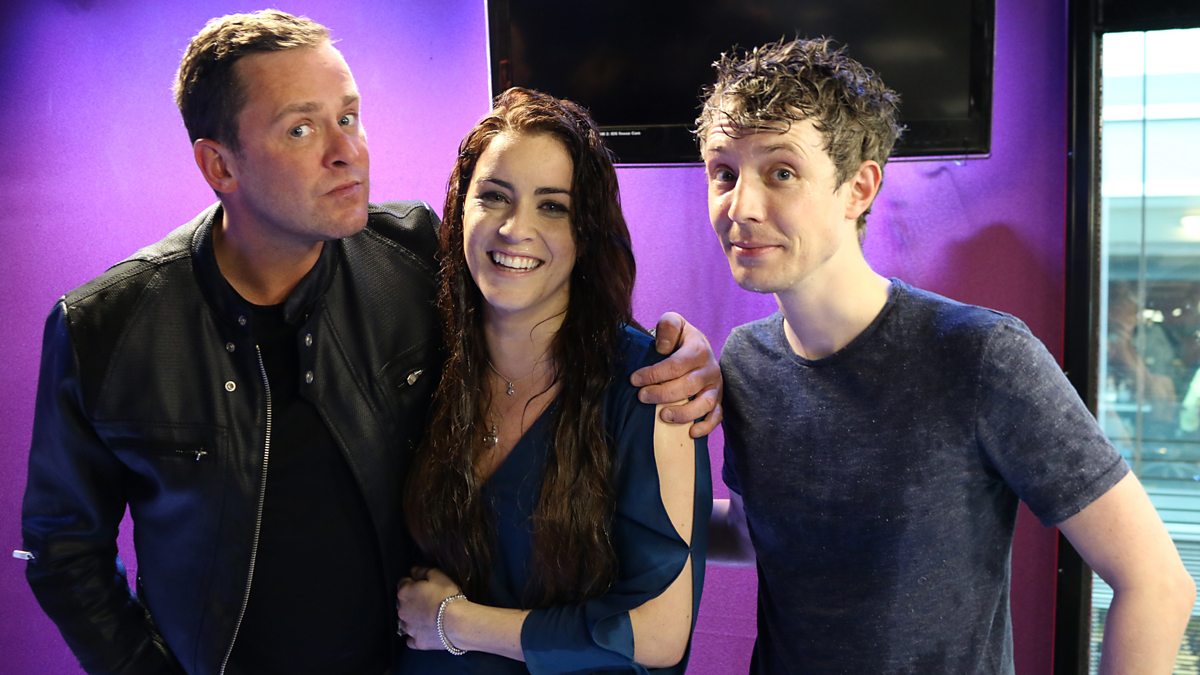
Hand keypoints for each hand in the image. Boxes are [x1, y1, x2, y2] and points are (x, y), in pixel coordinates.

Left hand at [396, 567, 462, 650]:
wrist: (457, 623)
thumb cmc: (447, 595)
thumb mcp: (437, 575)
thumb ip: (422, 571)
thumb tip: (413, 571)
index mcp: (404, 593)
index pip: (403, 583)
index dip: (412, 582)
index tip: (422, 583)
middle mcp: (401, 611)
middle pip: (402, 603)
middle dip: (410, 600)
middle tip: (426, 600)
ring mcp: (408, 628)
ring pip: (404, 621)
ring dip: (411, 618)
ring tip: (425, 617)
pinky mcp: (416, 642)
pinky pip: (411, 639)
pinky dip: (415, 635)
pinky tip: (424, 631)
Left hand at [630, 312, 722, 436]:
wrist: (698, 347)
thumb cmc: (680, 338)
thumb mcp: (673, 323)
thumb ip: (668, 327)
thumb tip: (662, 348)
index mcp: (699, 349)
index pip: (676, 365)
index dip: (654, 374)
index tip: (634, 380)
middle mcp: (710, 369)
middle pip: (688, 386)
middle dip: (662, 393)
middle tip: (642, 397)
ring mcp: (715, 387)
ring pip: (705, 404)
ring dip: (684, 413)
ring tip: (663, 416)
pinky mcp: (718, 401)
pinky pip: (716, 417)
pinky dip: (706, 427)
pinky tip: (691, 432)